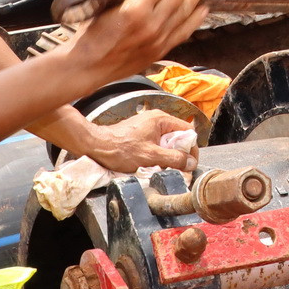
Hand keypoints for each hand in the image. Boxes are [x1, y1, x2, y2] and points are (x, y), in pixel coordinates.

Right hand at [67, 0, 206, 84]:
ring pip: (187, 10)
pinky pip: (186, 30)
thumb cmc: (92, 35)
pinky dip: (196, 17)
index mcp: (135, 9)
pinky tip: (201, 8)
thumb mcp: (107, 1)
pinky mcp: (162, 50)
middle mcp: (151, 24)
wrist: (88, 66)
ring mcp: (159, 38)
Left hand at [81, 109, 198, 173]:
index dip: (191, 148)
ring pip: (167, 142)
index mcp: (161, 119)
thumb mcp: (152, 156)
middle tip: (178, 169)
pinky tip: (152, 164)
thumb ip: (174, 159)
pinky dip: (158, 155)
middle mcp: (156, 119)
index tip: (190, 163)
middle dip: (179, 154)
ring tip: (163, 167)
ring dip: (168, 156)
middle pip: (178, 137)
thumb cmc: (120, 149)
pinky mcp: (141, 134)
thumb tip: (191, 162)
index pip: (187, 131)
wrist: (97, 147)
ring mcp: (148, 126)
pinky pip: (156, 144)